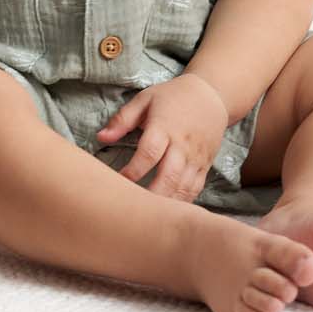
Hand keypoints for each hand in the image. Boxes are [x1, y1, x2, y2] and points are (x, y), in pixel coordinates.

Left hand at [96, 73, 229, 201]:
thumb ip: (122, 120)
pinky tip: (168, 211)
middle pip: (169, 176)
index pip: (149, 153)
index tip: (118, 181)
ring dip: (167, 203)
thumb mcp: (144, 100)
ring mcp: (196, 157)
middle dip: (151, 195)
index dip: (133, 171)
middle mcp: (182, 144)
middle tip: (133, 207)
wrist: (211, 96)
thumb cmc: (172, 98)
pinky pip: (195, 188)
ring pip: (183, 187)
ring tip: (148, 215)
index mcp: (165, 126)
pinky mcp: (205, 165)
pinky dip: (182, 202)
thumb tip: (101, 137)